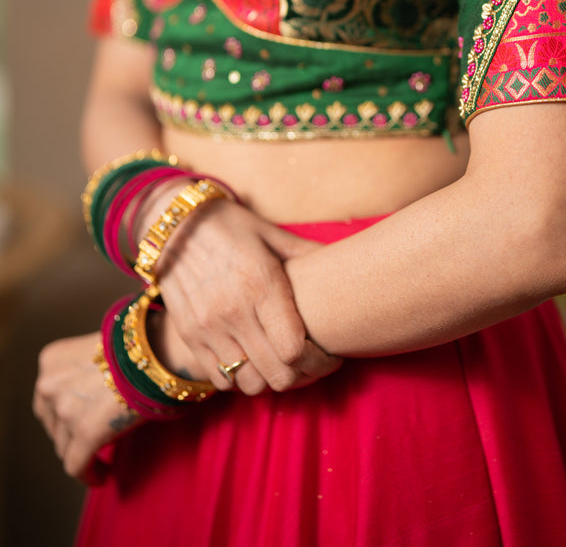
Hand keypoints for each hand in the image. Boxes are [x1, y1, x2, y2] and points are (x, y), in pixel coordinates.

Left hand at [33, 332, 141, 482]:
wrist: (161, 348)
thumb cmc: (141, 346)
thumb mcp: (99, 350)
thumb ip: (83, 372)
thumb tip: (92, 397)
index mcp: (52, 360)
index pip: (47, 399)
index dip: (65, 413)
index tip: (81, 421)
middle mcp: (50, 384)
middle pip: (54, 424)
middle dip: (71, 433)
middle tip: (95, 436)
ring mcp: (66, 409)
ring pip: (65, 447)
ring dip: (84, 452)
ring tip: (104, 455)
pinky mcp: (85, 432)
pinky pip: (78, 466)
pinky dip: (89, 474)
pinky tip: (103, 474)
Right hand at [154, 199, 342, 394]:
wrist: (172, 225)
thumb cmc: (230, 226)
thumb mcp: (272, 234)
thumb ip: (307, 254)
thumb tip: (347, 260)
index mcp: (260, 283)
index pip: (294, 349)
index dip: (320, 360)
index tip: (332, 354)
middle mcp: (232, 311)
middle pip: (277, 375)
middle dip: (304, 376)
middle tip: (315, 364)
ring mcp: (207, 328)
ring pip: (249, 384)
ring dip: (272, 380)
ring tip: (285, 365)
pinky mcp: (189, 336)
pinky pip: (221, 380)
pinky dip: (241, 379)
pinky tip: (254, 362)